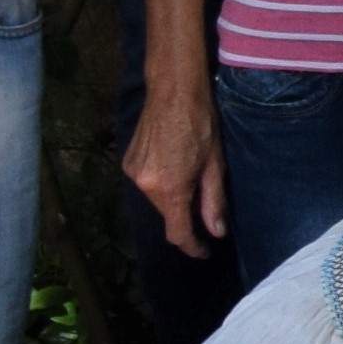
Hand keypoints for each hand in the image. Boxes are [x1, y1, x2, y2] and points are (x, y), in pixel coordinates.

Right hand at [122, 80, 224, 260]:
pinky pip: (146, 183)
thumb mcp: (215, 166)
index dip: (192, 247)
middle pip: (167, 214)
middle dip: (185, 214)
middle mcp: (145, 184)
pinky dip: (160, 183)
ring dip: (172, 196)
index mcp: (170, 189)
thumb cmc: (200, 124)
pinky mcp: (127, 162)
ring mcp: (132, 172)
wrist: (172, 91)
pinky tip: (173, 163)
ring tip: (189, 173)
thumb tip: (215, 232)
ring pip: (155, 199)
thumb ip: (213, 203)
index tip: (204, 251)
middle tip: (203, 197)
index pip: (178, 233)